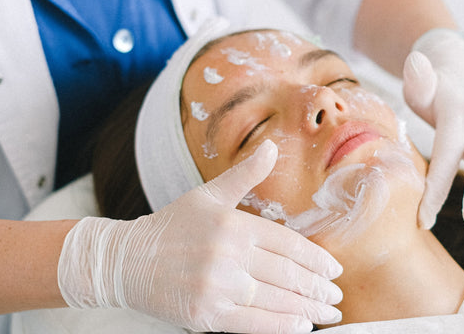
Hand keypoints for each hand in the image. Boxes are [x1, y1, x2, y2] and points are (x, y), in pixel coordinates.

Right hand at [58, 140, 342, 332]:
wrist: (127, 260)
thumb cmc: (172, 226)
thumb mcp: (208, 195)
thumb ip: (244, 174)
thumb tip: (272, 147)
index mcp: (234, 225)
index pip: (288, 244)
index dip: (316, 259)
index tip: (335, 269)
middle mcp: (228, 256)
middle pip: (287, 274)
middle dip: (318, 287)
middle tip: (337, 296)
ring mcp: (217, 287)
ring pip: (275, 300)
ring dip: (308, 308)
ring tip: (328, 313)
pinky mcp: (206, 314)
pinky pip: (253, 323)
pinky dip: (281, 325)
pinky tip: (301, 325)